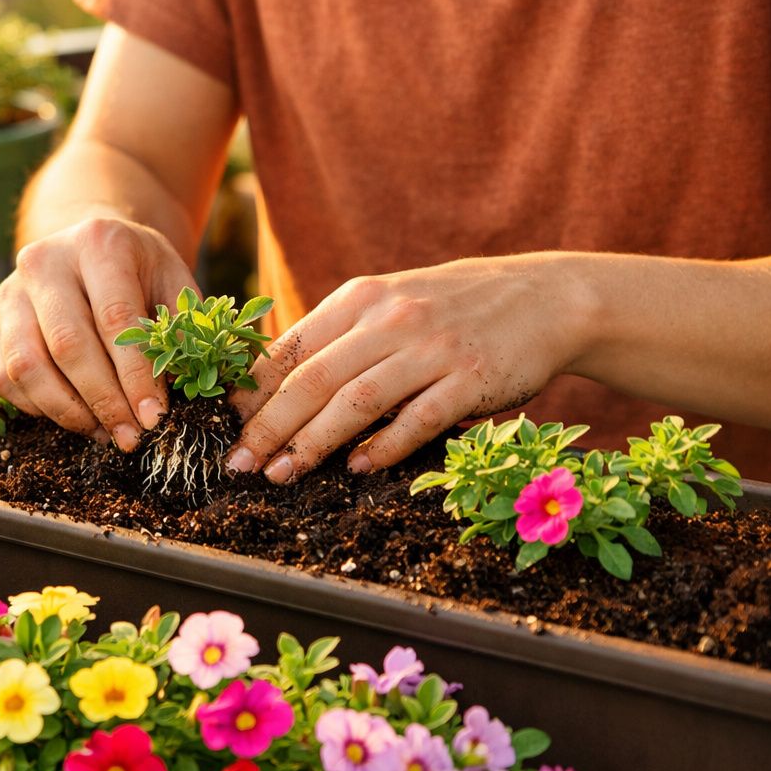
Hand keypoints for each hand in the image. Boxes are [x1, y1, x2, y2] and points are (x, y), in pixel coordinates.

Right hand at [0, 216, 197, 450]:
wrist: (88, 247)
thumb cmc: (139, 271)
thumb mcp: (172, 281)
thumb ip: (179, 328)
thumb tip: (178, 387)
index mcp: (98, 243)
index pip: (115, 318)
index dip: (135, 375)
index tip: (154, 417)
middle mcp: (44, 261)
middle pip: (68, 345)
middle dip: (103, 401)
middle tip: (130, 437)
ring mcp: (10, 292)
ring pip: (26, 367)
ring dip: (68, 412)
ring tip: (104, 432)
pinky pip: (4, 379)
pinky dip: (39, 408)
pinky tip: (76, 416)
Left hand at [225, 255, 594, 482]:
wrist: (545, 297)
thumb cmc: (453, 308)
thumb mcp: (391, 304)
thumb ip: (340, 336)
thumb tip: (273, 382)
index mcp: (361, 298)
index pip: (292, 346)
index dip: (254, 390)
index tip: (225, 425)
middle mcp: (390, 319)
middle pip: (313, 378)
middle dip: (268, 425)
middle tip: (238, 463)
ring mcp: (432, 348)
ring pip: (356, 401)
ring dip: (313, 443)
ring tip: (282, 474)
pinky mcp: (472, 379)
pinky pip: (418, 418)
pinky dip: (384, 446)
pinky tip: (359, 469)